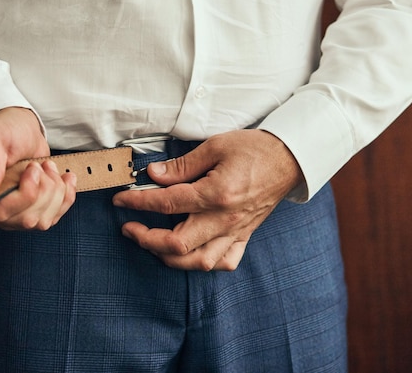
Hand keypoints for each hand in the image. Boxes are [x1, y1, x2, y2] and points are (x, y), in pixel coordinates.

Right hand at [0, 107, 76, 229]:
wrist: (20, 130)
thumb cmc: (2, 130)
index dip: (24, 193)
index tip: (33, 168)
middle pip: (25, 219)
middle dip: (43, 189)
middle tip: (38, 165)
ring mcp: (10, 213)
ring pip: (41, 221)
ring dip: (54, 191)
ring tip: (48, 167)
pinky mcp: (29, 212)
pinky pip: (53, 218)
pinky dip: (66, 197)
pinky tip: (65, 179)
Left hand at [112, 130, 301, 270]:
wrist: (290, 159)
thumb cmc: (255, 149)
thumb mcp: (215, 146)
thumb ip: (182, 165)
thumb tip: (153, 175)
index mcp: (216, 193)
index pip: (167, 203)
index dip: (138, 202)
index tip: (121, 200)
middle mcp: (225, 218)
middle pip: (177, 243)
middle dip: (146, 238)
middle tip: (130, 228)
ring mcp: (236, 231)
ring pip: (198, 261)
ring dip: (169, 257)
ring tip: (152, 244)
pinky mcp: (245, 236)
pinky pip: (225, 262)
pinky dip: (203, 263)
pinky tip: (190, 254)